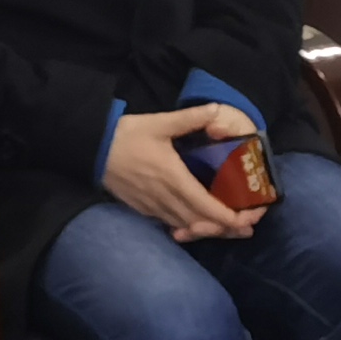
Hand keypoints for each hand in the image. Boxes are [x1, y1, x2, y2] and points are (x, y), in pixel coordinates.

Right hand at [102, 105, 261, 242]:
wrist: (93, 149)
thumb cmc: (126, 136)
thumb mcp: (159, 123)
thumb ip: (190, 118)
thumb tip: (216, 110)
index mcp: (174, 179)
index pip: (207, 208)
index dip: (229, 219)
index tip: (247, 221)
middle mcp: (166, 199)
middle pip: (201, 224)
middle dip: (225, 229)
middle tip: (246, 229)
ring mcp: (153, 207)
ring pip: (186, 227)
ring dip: (207, 230)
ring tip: (227, 229)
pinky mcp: (143, 209)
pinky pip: (170, 224)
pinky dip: (187, 227)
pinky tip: (196, 223)